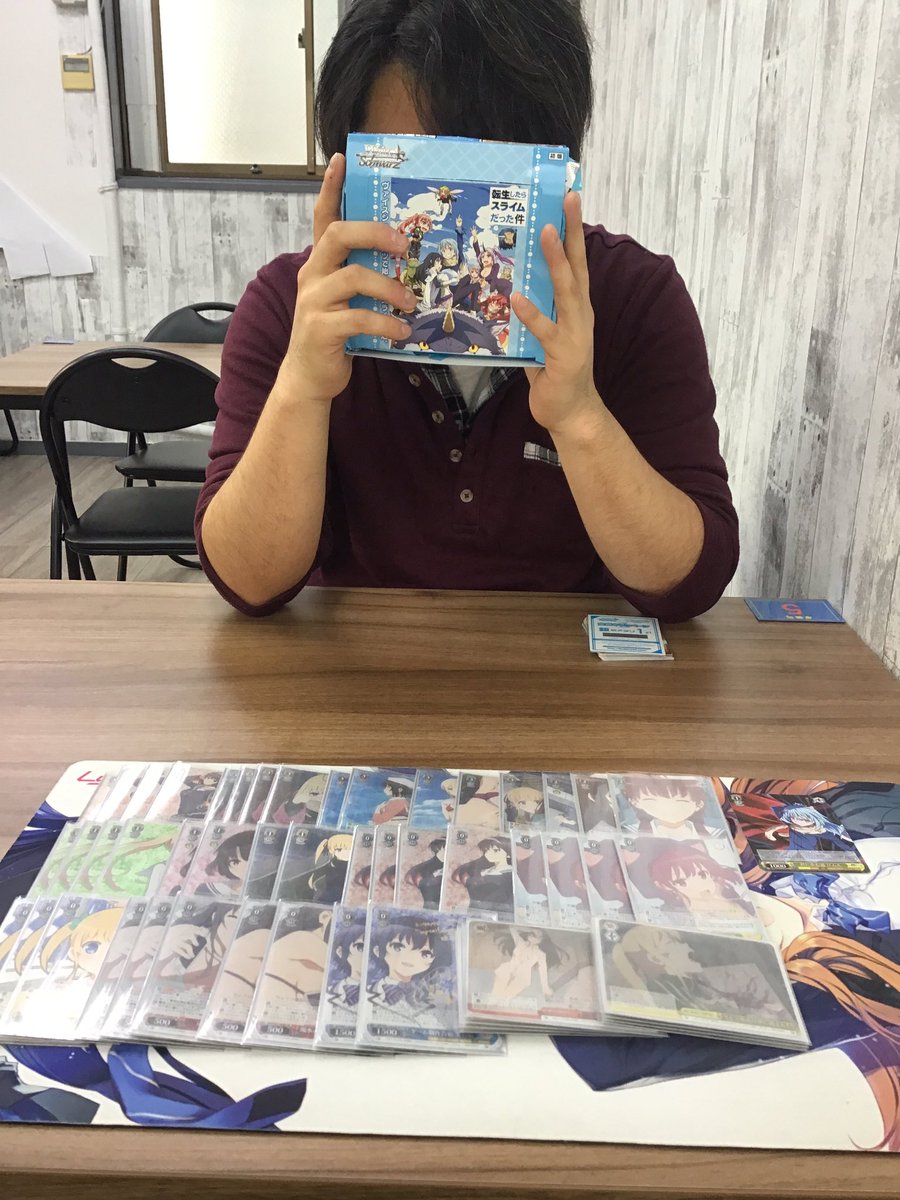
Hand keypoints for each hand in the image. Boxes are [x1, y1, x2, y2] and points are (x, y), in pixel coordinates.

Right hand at [281, 153, 417, 402]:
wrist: (310, 376)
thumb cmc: (335, 333)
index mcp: (319, 263)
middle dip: (373, 233)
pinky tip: (402, 331)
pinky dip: (386, 323)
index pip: (322, 218)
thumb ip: (363, 275)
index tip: (340, 160)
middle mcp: (312, 275)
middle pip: (337, 236)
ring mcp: (313, 301)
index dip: (330, 189)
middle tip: (403, 244)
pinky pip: (359, 318)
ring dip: (389, 288)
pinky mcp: (321, 329)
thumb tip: (404, 260)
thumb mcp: (346, 298)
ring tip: (410, 301)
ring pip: (353, 277)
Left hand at [510, 192, 600, 435]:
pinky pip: (544, 332)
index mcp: (576, 306)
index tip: (569, 198)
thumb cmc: (556, 373)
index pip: (577, 261)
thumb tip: (511, 284)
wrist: (571, 413)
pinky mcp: (563, 356)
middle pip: (577, 266)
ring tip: (546, 234)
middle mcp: (580, 314)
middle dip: (572, 232)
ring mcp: (574, 334)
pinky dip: (531, 314)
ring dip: (555, 262)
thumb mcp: (544, 333)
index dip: (573, 230)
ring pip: (565, 292)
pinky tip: (516, 298)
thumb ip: (534, 310)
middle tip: (567, 200)